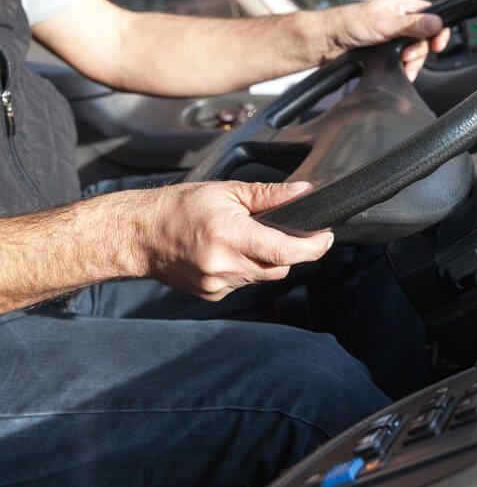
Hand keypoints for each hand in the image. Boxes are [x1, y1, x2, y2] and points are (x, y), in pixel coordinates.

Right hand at [139, 181, 332, 300]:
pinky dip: (245, 269)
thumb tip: (303, 192)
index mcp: (230, 236)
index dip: (313, 247)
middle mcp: (224, 264)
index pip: (285, 251)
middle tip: (287, 233)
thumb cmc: (178, 208)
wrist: (139, 234)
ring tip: (246, 238)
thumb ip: (269, 195)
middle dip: (290, 252)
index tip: (326, 237)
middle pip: (280, 268)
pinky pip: (244, 284)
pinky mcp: (212, 294)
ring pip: (262, 277)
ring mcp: (217, 284)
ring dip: (266, 260)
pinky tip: (228, 253)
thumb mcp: (227, 191)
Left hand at [326, 0, 450, 80]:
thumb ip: (412, 25)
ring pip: (416, 51)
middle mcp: (402, 18)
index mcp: (403, 5)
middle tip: (406, 57)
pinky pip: (406, 60)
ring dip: (411, 63)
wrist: (329, 42)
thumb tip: (437, 22)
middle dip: (418, 52)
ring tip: (402, 67)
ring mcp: (396, 34)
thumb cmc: (350, 25)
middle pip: (425, 38)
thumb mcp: (385, 24)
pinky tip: (399, 70)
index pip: (432, 15)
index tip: (437, 46)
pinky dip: (404, 67)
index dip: (438, 32)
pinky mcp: (390, 48)